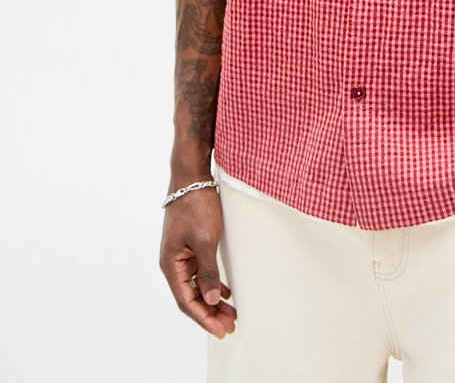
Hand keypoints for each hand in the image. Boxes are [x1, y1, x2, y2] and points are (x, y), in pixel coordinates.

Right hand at [160, 187, 236, 339]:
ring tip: (231, 313)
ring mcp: (181, 254)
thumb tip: (211, 300)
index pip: (186, 301)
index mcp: (171, 264)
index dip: (204, 318)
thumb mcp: (206, 239)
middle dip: (210, 313)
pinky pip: (199, 272)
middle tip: (230, 325)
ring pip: (196, 285)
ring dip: (212, 299)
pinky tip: (224, 292)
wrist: (191, 176)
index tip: (221, 330)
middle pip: (191, 296)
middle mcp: (173, 263)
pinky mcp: (189, 246)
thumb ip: (208, 271)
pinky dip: (211, 283)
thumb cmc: (196, 205)